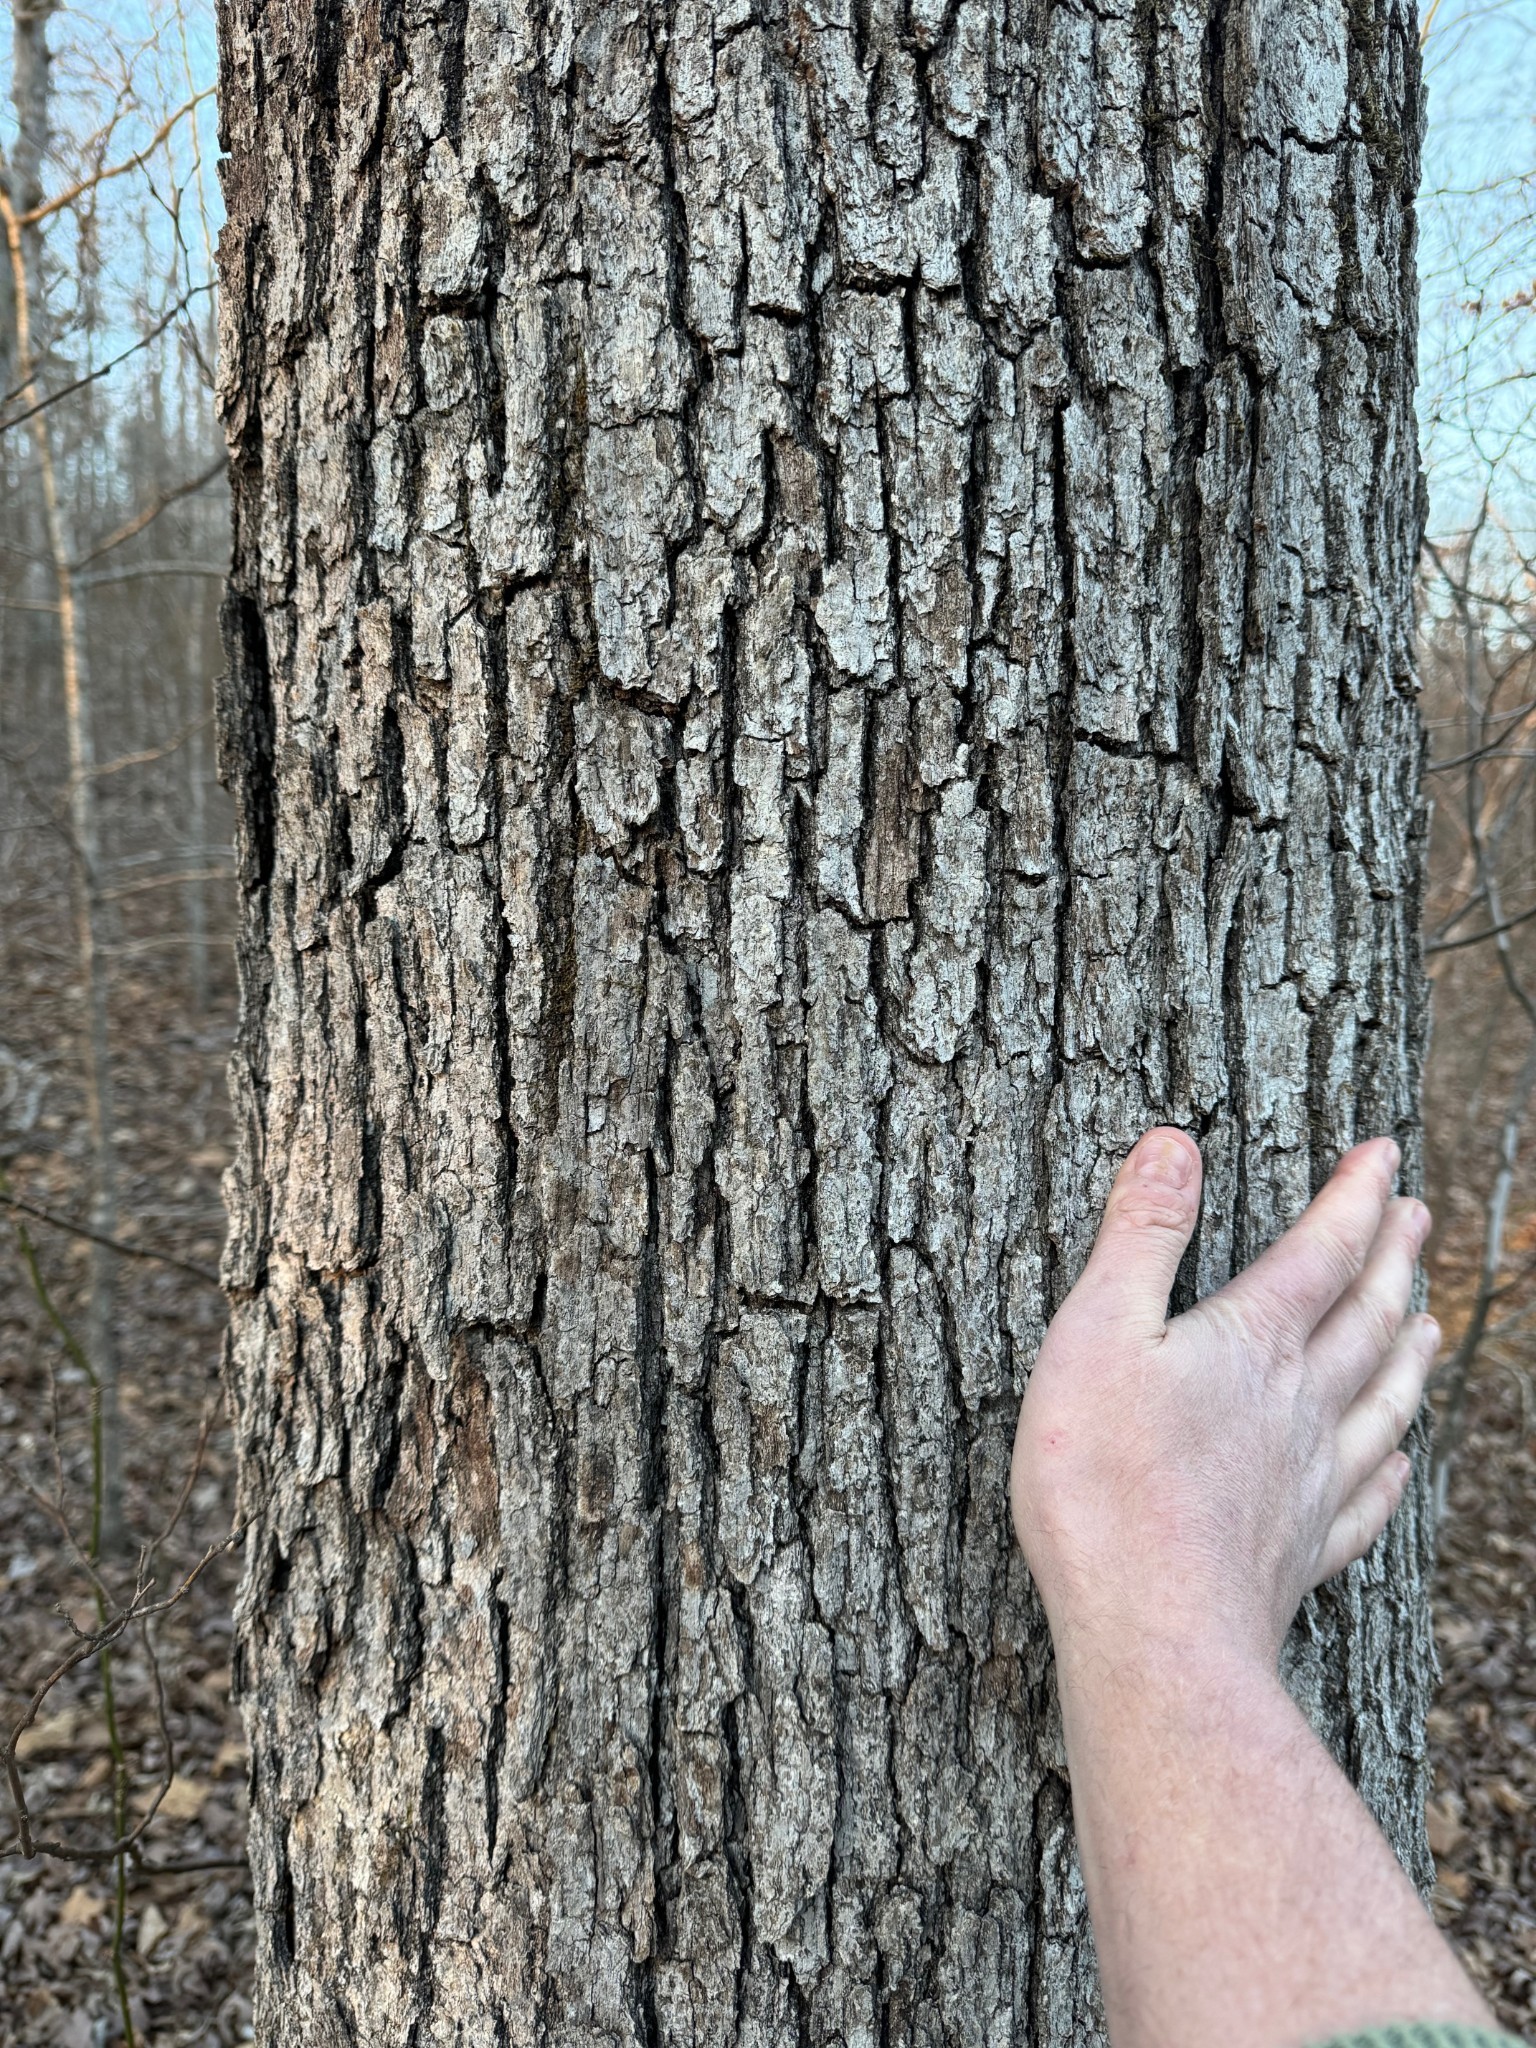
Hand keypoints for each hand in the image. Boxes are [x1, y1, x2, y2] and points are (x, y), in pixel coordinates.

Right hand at [1010, 1129, 1437, 1672]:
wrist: (1155, 1630)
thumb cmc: (1105, 1479)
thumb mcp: (1097, 1332)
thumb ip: (1139, 1236)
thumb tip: (1174, 1143)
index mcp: (1253, 1342)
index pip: (1321, 1250)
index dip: (1356, 1196)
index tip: (1386, 1153)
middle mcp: (1301, 1402)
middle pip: (1366, 1316)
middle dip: (1393, 1258)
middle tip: (1418, 1216)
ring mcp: (1310, 1480)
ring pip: (1382, 1399)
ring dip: (1407, 1350)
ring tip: (1429, 1321)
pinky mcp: (1301, 1549)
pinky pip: (1367, 1497)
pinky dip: (1391, 1466)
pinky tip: (1398, 1460)